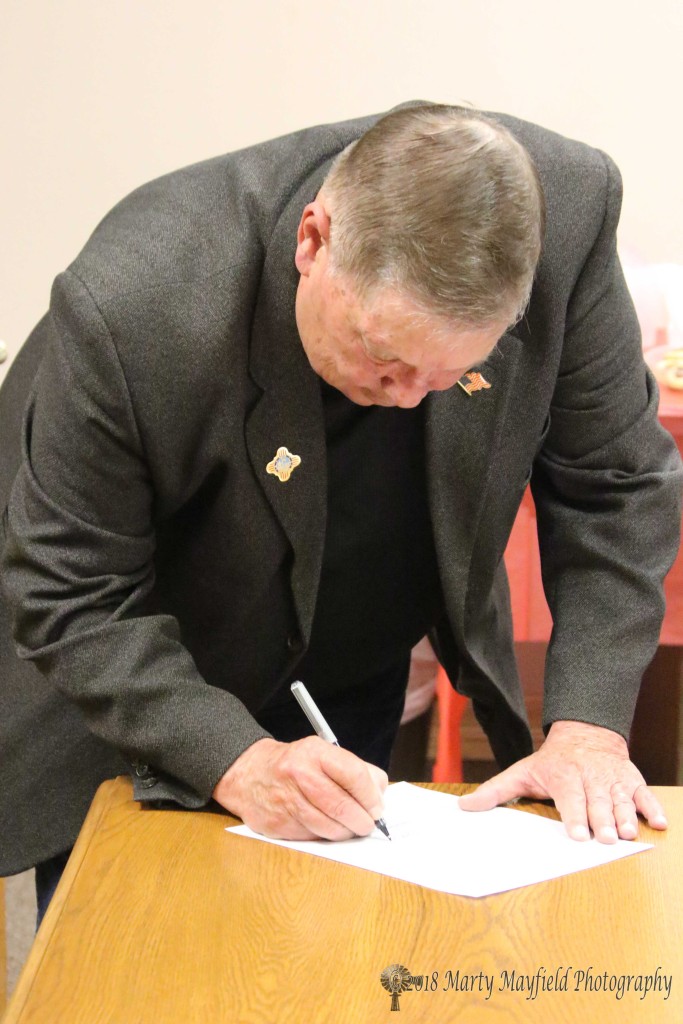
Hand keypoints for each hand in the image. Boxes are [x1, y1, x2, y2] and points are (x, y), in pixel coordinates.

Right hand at [212, 736, 387, 840]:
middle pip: (341, 805)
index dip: (370, 795)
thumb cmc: (295, 764)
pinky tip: (327, 828)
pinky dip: (325, 837)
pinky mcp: (277, 825)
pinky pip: (311, 838)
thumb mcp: (322, 753)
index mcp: (314, 753)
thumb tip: (379, 794)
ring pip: (328, 827)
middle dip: (362, 820)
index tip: (378, 807)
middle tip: (369, 824)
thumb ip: (354, 769)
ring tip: (350, 828)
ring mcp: (285, 802)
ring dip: (345, 832)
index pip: (353, 774)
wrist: (248, 774)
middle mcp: (298, 775)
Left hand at [458, 720, 667, 842]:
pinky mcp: (632, 780)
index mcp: (564, 776)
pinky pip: (645, 794)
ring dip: (625, 818)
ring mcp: (613, 780)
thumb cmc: (551, 762)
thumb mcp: (522, 771)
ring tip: (627, 834)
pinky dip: (652, 808)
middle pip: (597, 802)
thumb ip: (495, 791)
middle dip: (601, 821)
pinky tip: (659, 823)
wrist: (586, 734)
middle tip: (605, 839)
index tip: (577, 835)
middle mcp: (591, 778)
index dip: (574, 816)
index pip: (570, 798)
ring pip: (621, 800)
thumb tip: (465, 808)